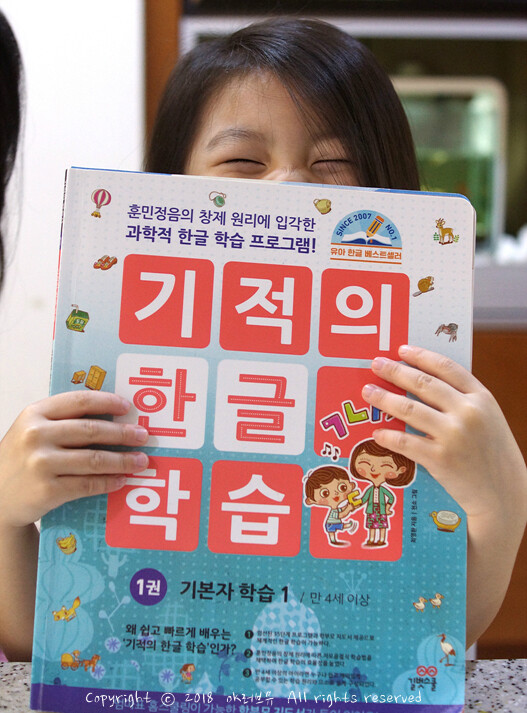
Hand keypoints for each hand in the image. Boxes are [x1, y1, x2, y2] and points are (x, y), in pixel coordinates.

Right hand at [0, 391, 148, 527]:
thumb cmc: (21, 460)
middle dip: (123, 433)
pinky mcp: (48, 490)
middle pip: (92, 430)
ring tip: (141, 461)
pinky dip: (109, 482)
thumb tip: (111, 417)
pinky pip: (88, 484)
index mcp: (34, 414)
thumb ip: (62, 421)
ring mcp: (41, 463)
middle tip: (143, 435)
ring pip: (94, 459)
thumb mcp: (32, 431)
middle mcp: (36, 435)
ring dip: (123, 460)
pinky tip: (122, 479)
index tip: (127, 407)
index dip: (107, 402)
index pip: (79, 401)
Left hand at [361, 344, 526, 521]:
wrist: (503, 494)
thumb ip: (462, 400)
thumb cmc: (491, 453)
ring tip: (368, 391)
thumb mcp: (487, 418)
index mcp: (481, 397)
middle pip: (423, 383)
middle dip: (396, 371)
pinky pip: (405, 442)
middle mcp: (468, 412)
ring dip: (384, 398)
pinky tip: (376, 432)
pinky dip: (388, 436)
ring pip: (409, 409)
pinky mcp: (441, 459)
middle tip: (376, 364)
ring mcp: (454, 435)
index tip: (401, 350)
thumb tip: (421, 382)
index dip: (421, 356)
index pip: (447, 368)